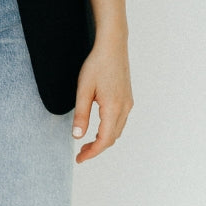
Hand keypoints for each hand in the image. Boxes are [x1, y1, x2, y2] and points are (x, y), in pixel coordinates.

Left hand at [72, 40, 132, 162]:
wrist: (112, 46)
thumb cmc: (97, 65)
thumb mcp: (83, 90)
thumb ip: (81, 114)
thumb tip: (77, 136)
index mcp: (113, 108)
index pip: (104, 140)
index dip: (92, 153)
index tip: (80, 159)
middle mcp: (124, 108)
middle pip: (112, 138)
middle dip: (96, 148)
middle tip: (80, 153)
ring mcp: (128, 103)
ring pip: (117, 131)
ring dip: (103, 140)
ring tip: (87, 142)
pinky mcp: (128, 98)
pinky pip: (120, 121)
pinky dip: (109, 130)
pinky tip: (98, 128)